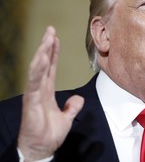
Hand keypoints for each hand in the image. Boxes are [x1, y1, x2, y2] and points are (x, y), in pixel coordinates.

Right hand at [17, 26, 83, 160]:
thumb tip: (78, 99)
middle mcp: (40, 89)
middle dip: (47, 46)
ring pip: (38, 68)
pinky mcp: (32, 100)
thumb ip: (72, 107)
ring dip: (43, 51)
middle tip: (51, 30)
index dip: (53, 53)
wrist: (42, 149)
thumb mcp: (67, 118)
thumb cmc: (49, 134)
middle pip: (44, 63)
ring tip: (48, 36)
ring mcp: (35, 93)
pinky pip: (35, 81)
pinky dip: (38, 68)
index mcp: (47, 91)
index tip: (55, 38)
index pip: (51, 67)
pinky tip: (42, 56)